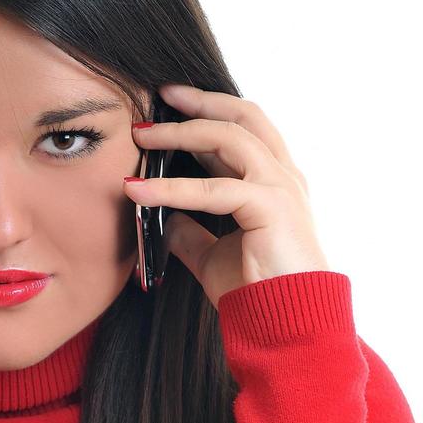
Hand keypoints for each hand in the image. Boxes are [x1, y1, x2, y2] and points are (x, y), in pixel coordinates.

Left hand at [122, 84, 330, 306]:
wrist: (286, 326)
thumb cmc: (256, 291)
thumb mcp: (213, 253)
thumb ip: (192, 229)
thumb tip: (163, 216)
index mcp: (273, 182)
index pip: (242, 129)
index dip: (207, 112)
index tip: (169, 102)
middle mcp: (283, 177)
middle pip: (243, 116)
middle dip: (198, 102)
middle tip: (159, 96)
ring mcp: (280, 188)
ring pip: (229, 137)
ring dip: (180, 132)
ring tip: (141, 135)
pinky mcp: (271, 207)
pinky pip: (213, 189)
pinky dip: (170, 187)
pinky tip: (136, 190)